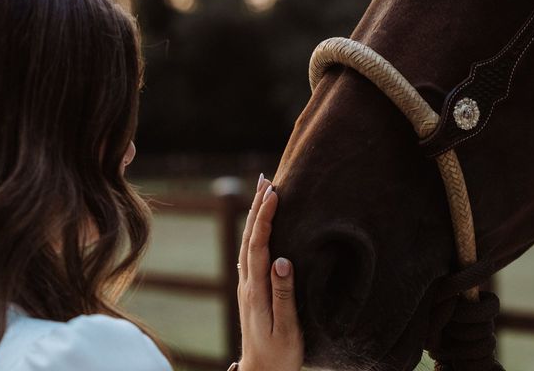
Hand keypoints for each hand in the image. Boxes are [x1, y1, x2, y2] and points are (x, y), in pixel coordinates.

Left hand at [237, 174, 303, 370]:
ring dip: (255, 216)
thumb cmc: (279, 354)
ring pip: (248, 243)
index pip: (258, 245)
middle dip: (257, 207)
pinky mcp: (251, 288)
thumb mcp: (287, 328)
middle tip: (267, 180)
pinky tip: (261, 224)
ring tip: (264, 193)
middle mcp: (247, 283)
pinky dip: (256, 231)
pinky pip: (251, 252)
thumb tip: (282, 260)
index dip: (265, 218)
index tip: (273, 194)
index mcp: (256, 290)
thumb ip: (283, 294)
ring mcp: (247, 285)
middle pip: (249, 237)